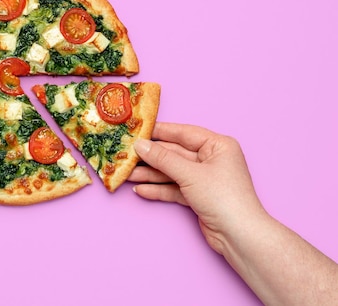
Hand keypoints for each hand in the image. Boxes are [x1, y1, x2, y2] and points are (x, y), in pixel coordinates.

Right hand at [130, 122, 266, 253]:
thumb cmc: (223, 197)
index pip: (184, 133)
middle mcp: (212, 159)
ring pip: (172, 172)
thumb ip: (163, 158)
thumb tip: (140, 145)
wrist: (239, 236)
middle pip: (175, 154)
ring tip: (127, 175)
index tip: (138, 130)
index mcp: (218, 146)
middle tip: (127, 155)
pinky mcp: (198, 196)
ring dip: (150, 175)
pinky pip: (174, 188)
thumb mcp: (190, 174)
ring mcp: (204, 179)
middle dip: (151, 157)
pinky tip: (141, 190)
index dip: (160, 132)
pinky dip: (159, 189)